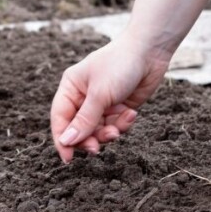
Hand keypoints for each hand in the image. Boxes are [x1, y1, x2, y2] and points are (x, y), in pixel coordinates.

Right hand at [50, 37, 170, 162]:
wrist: (150, 52)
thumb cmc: (119, 65)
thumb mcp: (99, 94)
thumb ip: (84, 120)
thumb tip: (66, 142)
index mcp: (70, 88)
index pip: (60, 119)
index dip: (62, 140)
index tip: (68, 159)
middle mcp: (83, 97)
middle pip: (79, 130)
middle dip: (89, 139)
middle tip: (97, 148)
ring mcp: (101, 103)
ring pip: (98, 131)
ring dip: (108, 133)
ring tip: (118, 128)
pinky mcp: (118, 107)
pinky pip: (115, 125)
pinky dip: (122, 123)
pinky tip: (131, 113)